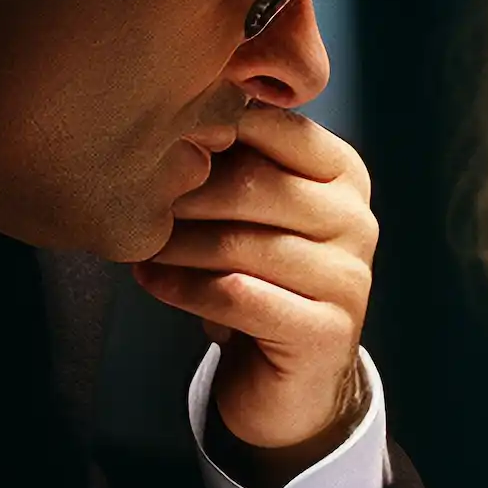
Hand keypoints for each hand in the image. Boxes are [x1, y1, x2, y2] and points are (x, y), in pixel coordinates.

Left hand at [135, 104, 375, 477]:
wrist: (290, 377)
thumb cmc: (261, 277)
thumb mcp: (255, 210)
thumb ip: (234, 162)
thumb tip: (168, 109)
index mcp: (344, 174)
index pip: (276, 127)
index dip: (211, 129)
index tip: (156, 139)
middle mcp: (357, 219)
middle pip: (255, 185)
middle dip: (184, 192)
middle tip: (130, 197)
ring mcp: (349, 277)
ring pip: (241, 244)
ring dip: (175, 244)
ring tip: (134, 242)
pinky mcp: (327, 331)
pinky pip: (238, 297)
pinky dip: (183, 287)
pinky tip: (150, 280)